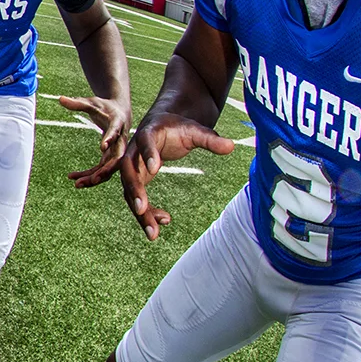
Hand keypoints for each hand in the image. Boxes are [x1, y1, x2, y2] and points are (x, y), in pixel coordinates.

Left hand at [58, 93, 131, 187]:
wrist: (120, 113)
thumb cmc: (104, 107)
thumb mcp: (91, 103)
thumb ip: (77, 103)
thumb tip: (60, 98)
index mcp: (117, 123)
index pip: (115, 132)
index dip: (110, 139)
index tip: (102, 146)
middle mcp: (120, 140)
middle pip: (115, 158)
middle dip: (105, 170)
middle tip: (91, 179)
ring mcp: (116, 150)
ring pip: (108, 169)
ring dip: (94, 177)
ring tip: (76, 183)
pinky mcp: (110, 157)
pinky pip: (101, 169)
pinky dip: (89, 175)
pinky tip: (73, 178)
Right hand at [117, 113, 237, 239]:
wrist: (161, 127)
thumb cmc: (178, 128)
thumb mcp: (195, 131)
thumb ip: (210, 139)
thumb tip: (231, 146)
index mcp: (148, 133)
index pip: (145, 142)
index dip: (148, 154)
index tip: (156, 169)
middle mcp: (134, 152)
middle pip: (129, 172)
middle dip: (135, 191)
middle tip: (142, 209)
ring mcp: (133, 168)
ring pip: (129, 192)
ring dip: (140, 213)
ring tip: (153, 234)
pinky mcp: (137, 180)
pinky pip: (138, 199)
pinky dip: (148, 212)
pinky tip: (165, 221)